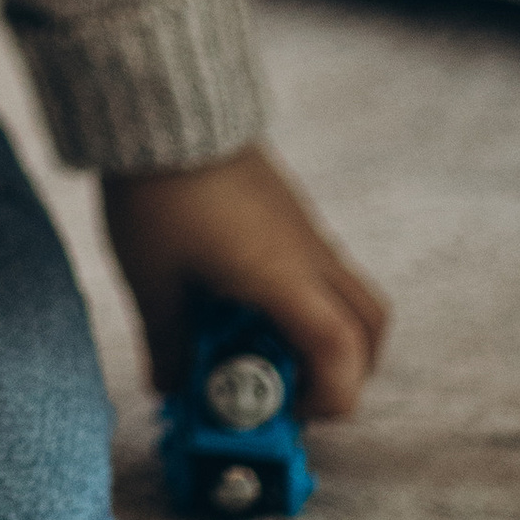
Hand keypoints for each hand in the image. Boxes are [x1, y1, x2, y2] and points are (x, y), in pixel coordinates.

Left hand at [103, 141, 388, 415]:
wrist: (160, 106)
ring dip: (321, 334)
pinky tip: (240, 298)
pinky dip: (300, 298)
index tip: (285, 412)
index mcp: (281, 278)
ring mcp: (303, 230)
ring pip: (349, 295)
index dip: (328, 398)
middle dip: (341, 373)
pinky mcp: (288, 211)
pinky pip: (319, 268)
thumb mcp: (151, 280)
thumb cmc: (156, 191)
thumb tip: (170, 389)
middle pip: (368, 329)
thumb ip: (166, 342)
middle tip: (283, 389)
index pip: (342, 354)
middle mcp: (307, 255)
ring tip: (258, 346)